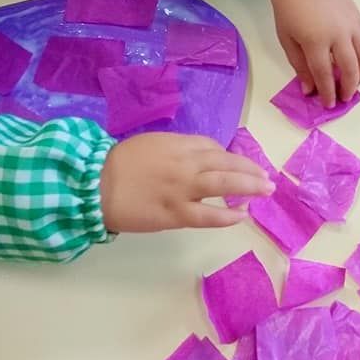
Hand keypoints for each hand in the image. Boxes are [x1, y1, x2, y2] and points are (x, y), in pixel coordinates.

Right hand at [100, 133, 274, 232]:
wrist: (93, 184)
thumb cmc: (117, 164)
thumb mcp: (151, 144)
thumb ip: (176, 149)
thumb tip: (199, 157)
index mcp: (177, 144)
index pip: (213, 147)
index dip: (229, 156)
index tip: (237, 164)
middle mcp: (185, 164)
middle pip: (227, 162)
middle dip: (250, 169)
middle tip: (267, 177)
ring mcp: (183, 189)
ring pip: (225, 184)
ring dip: (249, 186)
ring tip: (266, 190)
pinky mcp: (176, 213)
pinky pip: (209, 216)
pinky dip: (228, 216)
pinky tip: (242, 215)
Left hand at [249, 0, 359, 106]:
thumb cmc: (287, 6)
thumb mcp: (287, 38)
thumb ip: (299, 65)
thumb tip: (310, 89)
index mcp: (315, 40)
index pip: (325, 75)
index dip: (327, 93)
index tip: (328, 104)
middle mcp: (338, 33)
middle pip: (349, 69)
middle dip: (347, 88)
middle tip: (343, 98)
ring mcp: (351, 24)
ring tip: (354, 84)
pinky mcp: (358, 16)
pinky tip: (356, 64)